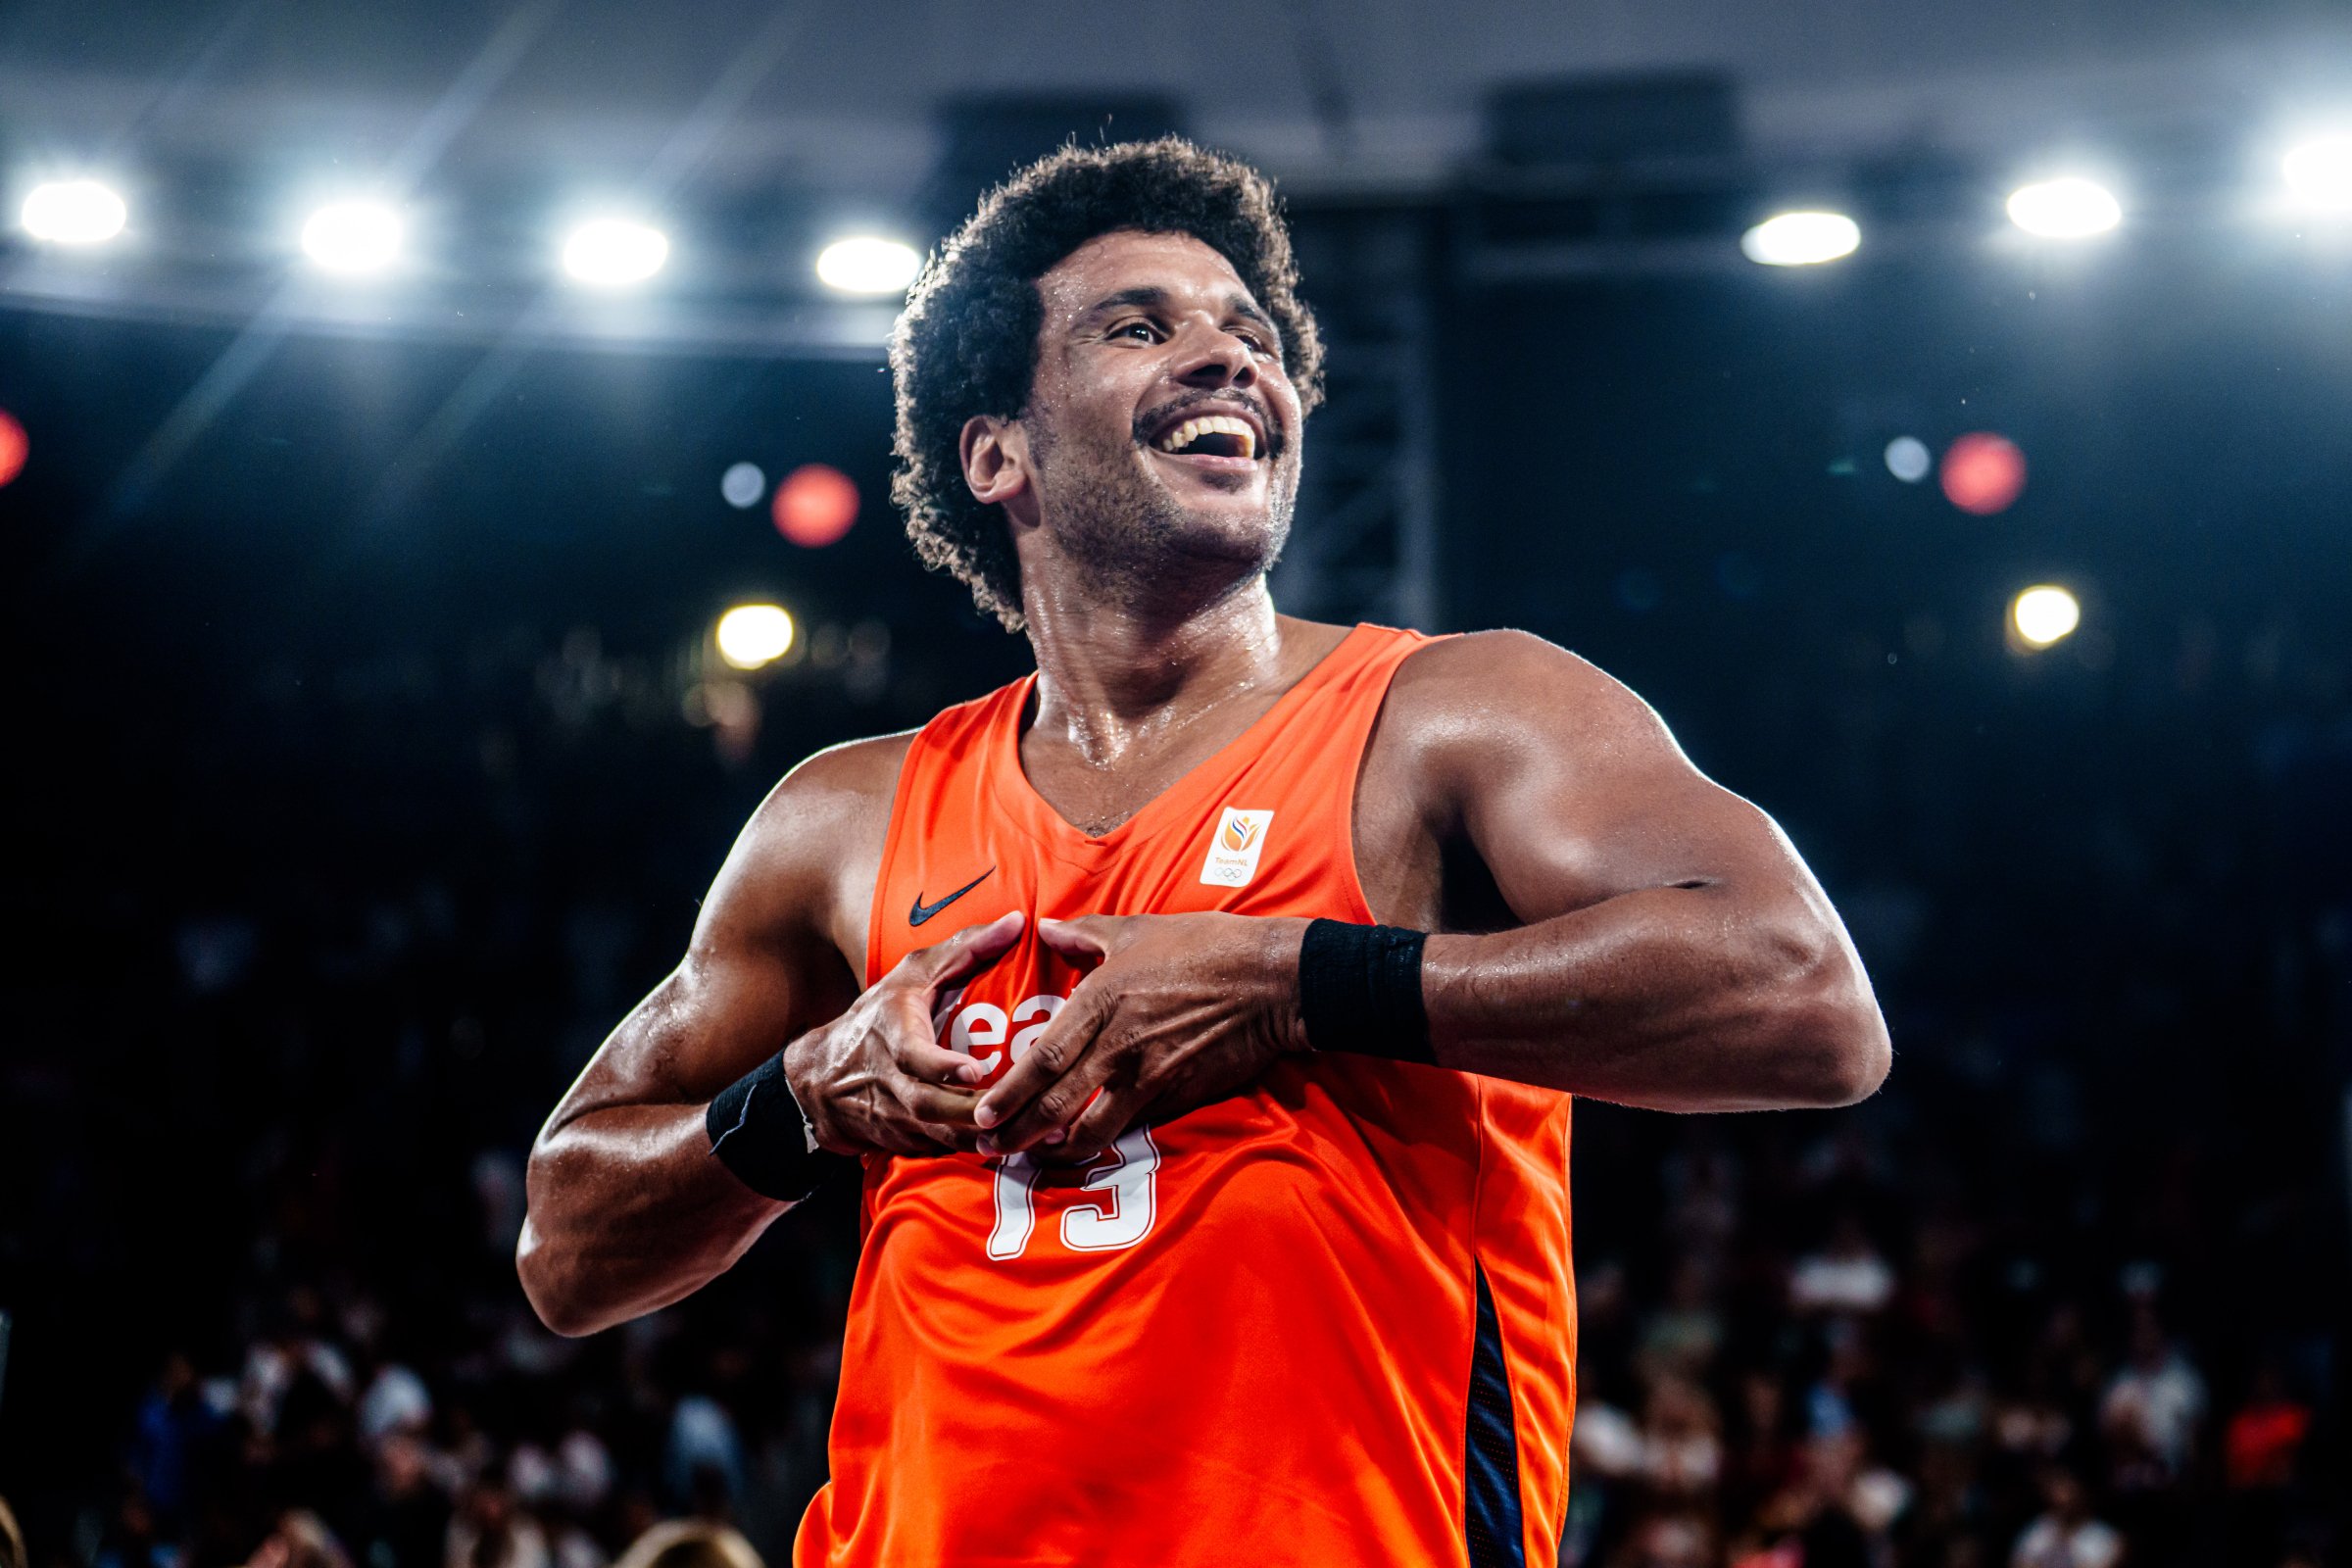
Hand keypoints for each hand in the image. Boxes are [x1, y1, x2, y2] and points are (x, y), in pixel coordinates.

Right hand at [782, 910, 1022, 1156]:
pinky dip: (971, 1151)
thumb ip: (965, 949)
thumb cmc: (877, 1017)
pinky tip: (1010, 1145)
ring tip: (1025, 1134)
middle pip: (929, 1107)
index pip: (914, 1056)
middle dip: (970, 1113)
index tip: (976, 1070)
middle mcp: (891, 1082)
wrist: (821, 1080)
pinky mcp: (903, 1143)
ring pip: (939, 1137)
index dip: (942, 1067)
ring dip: (978, 1139)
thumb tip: (1017, 923)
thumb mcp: (912, 976)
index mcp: (893, 1036)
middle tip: (1013, 1111)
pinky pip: (940, 1151)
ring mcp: (895, 1119)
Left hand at [973, 912, 1309, 1162]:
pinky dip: (1108, 1141)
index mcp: (1102, 1000)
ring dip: (1059, 1147)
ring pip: (1094, 1125)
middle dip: (1019, 1131)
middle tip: (989, 1147)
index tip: (984, 1113)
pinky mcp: (1180, 1091)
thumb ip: (1086, 933)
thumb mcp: (1139, 929)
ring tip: (1035, 1157)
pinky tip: (1090, 1148)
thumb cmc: (1206, 946)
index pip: (1044, 1058)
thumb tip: (1048, 929)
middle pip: (1058, 1101)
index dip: (1010, 1092)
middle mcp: (1120, 1045)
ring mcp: (1152, 1074)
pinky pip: (1136, 1124)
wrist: (1272, 981)